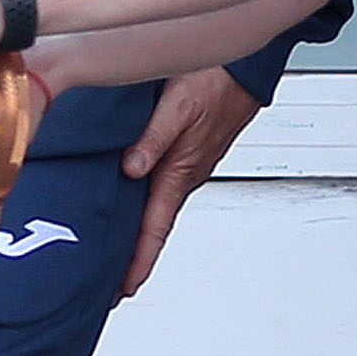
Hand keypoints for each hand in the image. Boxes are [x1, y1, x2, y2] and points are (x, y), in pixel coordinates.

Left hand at [116, 67, 256, 298]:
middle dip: (135, 255)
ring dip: (140, 231)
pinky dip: (147, 204)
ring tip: (117, 250)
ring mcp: (189, 165)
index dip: (139, 261)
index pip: (156, 228)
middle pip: (155, 225)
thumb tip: (131, 168)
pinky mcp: (189, 152)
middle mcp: (185, 175)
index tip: (124, 288)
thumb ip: (153, 139)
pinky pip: (163, 187)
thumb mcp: (178, 107)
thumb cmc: (215, 82)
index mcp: (181, 172)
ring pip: (159, 207)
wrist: (246, 67)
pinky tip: (133, 201)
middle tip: (110, 281)